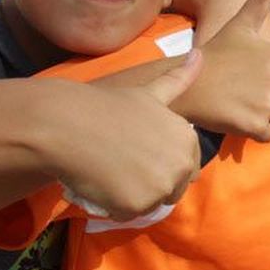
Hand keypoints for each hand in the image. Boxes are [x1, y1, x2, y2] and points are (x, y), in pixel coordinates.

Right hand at [52, 50, 204, 221]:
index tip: (138, 151)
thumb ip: (179, 80)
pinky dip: (114, 206)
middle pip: (171, 190)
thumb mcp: (150, 92)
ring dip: (132, 195)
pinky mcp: (137, 205)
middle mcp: (181, 165)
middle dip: (151, 182)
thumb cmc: (107, 107)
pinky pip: (128, 215)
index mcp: (187, 140)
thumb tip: (201, 55)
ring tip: (111, 170)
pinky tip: (102, 182)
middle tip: (122, 162)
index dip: (161, 164)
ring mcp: (160, 187)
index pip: (187, 170)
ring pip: (150, 204)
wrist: (69, 125)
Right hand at [178, 0, 269, 140]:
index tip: (256, 73)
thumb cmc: (216, 52)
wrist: (186, 81)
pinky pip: (268, 135)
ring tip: (242, 102)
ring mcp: (269, 105)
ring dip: (266, 115)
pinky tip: (237, 115)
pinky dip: (255, 131)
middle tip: (247, 90)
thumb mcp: (242, 22)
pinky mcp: (256, 126)